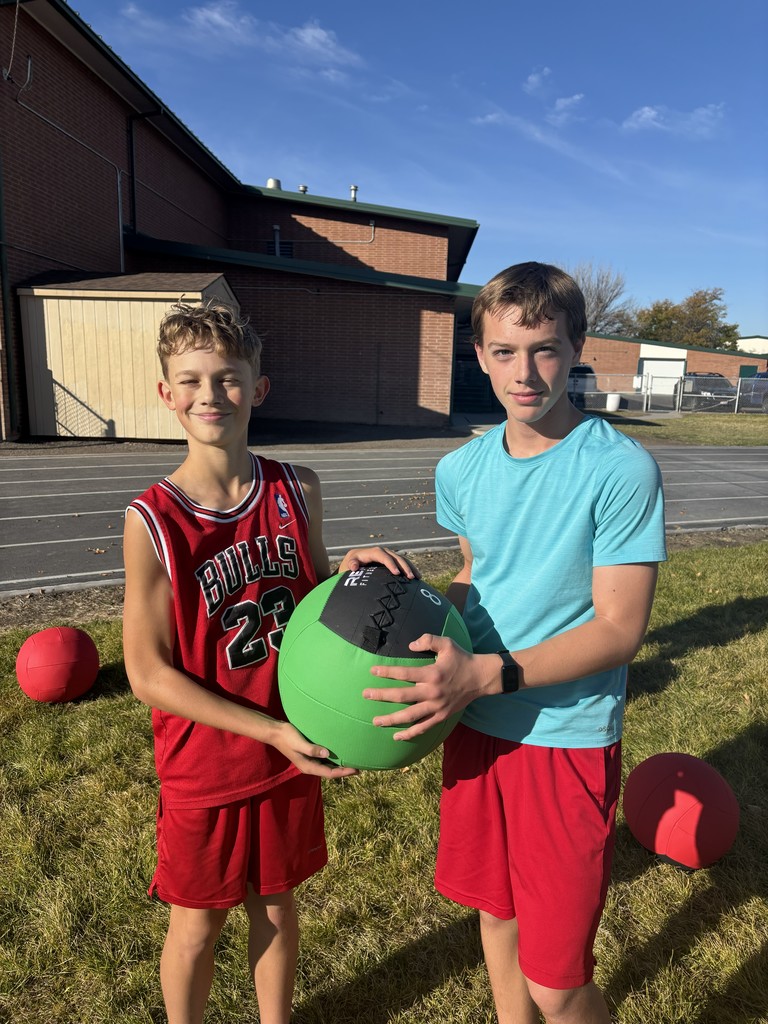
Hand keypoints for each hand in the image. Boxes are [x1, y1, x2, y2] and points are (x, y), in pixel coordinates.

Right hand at [272, 721, 358, 778]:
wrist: (276, 732)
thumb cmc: (287, 736)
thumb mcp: (299, 743)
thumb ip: (312, 749)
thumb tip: (327, 754)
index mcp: (308, 766)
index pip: (330, 773)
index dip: (344, 772)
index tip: (357, 769)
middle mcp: (310, 766)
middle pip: (331, 772)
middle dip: (345, 771)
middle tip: (360, 768)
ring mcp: (310, 761)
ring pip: (328, 767)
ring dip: (340, 766)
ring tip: (353, 762)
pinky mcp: (310, 754)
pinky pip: (325, 760)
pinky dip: (334, 760)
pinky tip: (340, 754)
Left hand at [338, 546, 419, 578]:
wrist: (352, 564)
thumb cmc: (350, 566)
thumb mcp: (348, 565)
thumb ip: (350, 565)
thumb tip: (353, 566)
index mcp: (371, 552)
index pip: (382, 555)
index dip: (390, 563)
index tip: (397, 573)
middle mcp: (381, 552)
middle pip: (395, 557)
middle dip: (404, 566)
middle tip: (411, 577)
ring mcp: (387, 556)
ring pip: (401, 559)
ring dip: (410, 567)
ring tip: (417, 578)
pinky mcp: (390, 561)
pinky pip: (401, 563)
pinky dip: (409, 569)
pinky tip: (417, 577)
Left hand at [364, 635, 492, 741]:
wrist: (481, 678)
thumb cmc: (462, 659)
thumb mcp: (447, 643)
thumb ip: (428, 640)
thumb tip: (410, 645)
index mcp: (432, 674)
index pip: (404, 674)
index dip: (387, 672)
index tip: (373, 671)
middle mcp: (432, 692)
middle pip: (401, 696)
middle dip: (381, 695)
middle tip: (365, 695)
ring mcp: (436, 707)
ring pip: (409, 716)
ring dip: (391, 719)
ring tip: (375, 721)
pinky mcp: (441, 716)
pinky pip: (423, 727)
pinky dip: (410, 733)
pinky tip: (396, 735)